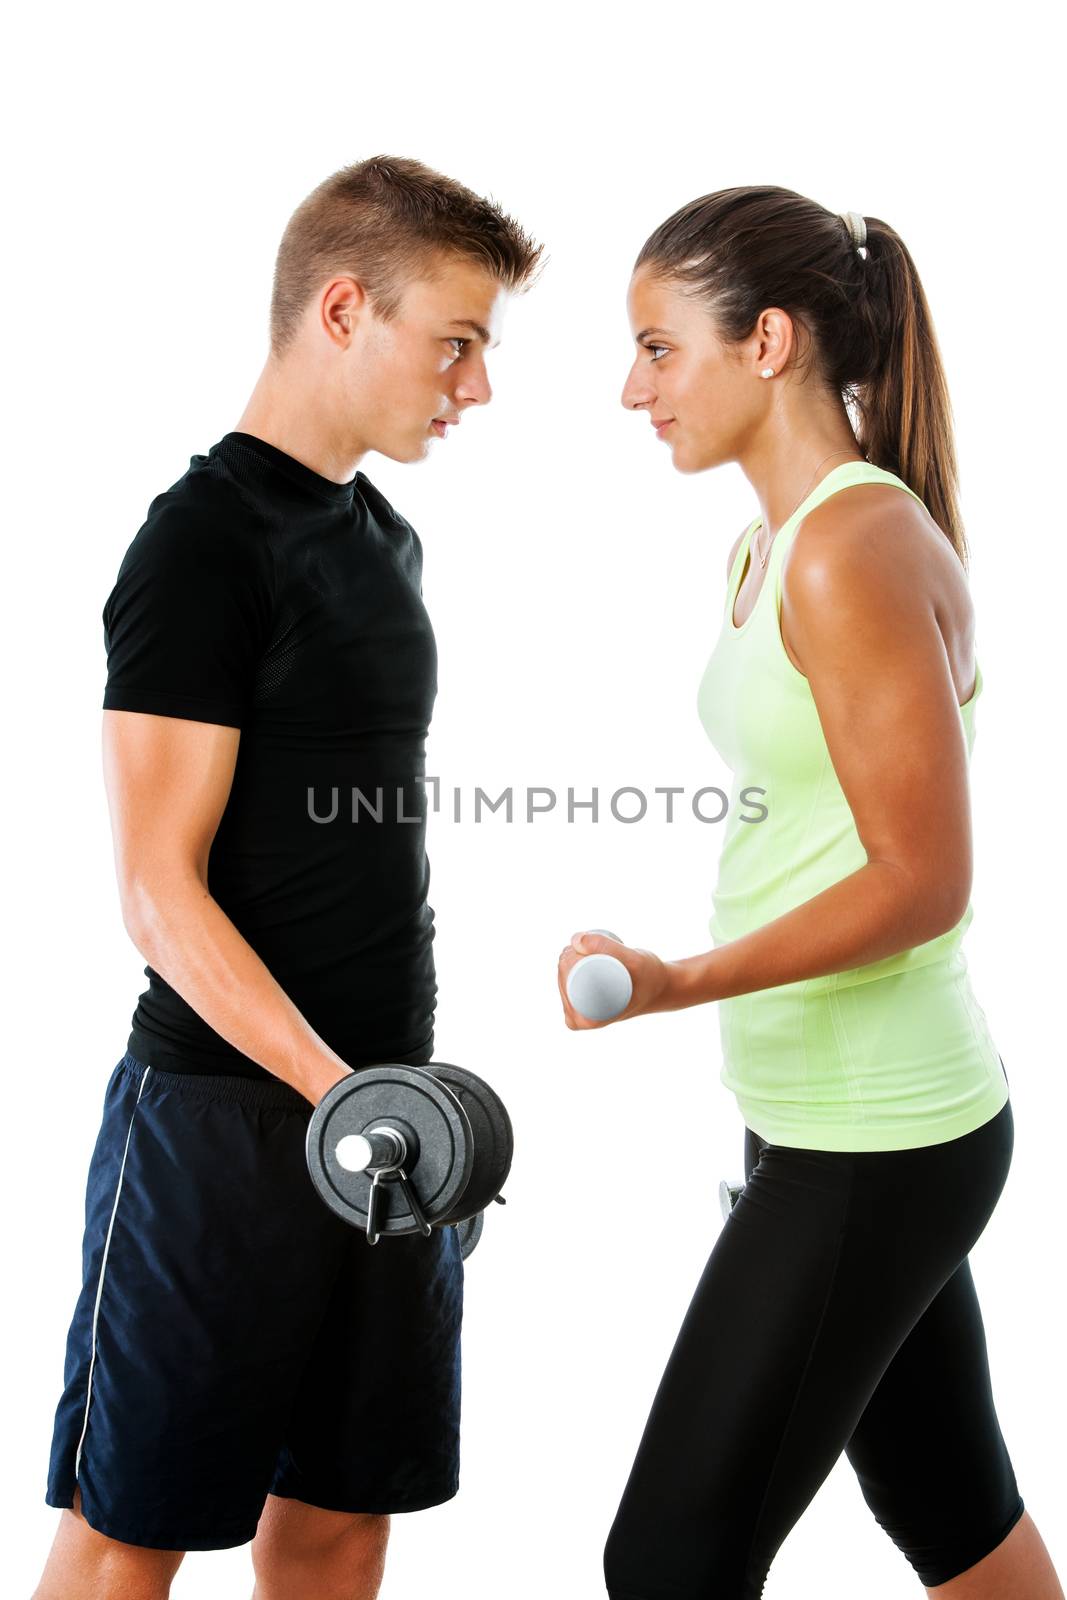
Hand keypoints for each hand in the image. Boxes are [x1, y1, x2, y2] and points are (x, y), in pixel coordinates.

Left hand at [557, 931, 675, 1030]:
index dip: (567, 958)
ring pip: (566, 978)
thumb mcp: (633, 960)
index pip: (564, 982)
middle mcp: (581, 1019)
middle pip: (563, 978)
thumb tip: (573, 939)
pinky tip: (578, 953)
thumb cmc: (650, 977)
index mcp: (585, 1020)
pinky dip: (573, 964)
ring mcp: (583, 1012)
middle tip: (588, 942)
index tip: (582, 945)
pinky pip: (572, 981)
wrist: (664, 989)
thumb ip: (606, 946)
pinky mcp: (588, 1003)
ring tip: (587, 946)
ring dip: (570, 957)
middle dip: (569, 954)